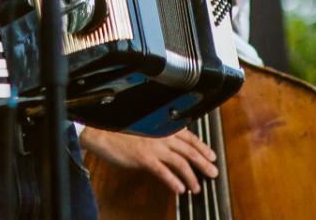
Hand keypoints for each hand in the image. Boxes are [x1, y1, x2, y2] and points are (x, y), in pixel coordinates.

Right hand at [79, 127, 217, 194]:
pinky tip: (179, 189)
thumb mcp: (144, 129)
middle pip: (190, 151)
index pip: (189, 137)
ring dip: (191, 177)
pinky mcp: (145, 158)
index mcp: (163, 127)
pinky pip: (164, 172)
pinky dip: (174, 182)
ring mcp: (155, 147)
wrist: (102, 132)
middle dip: (204, 163)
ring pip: (181, 163)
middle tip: (213, 173)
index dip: (203, 147)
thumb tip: (169, 148)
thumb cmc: (120, 131)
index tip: (211, 156)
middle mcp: (162, 136)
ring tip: (197, 188)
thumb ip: (158, 137)